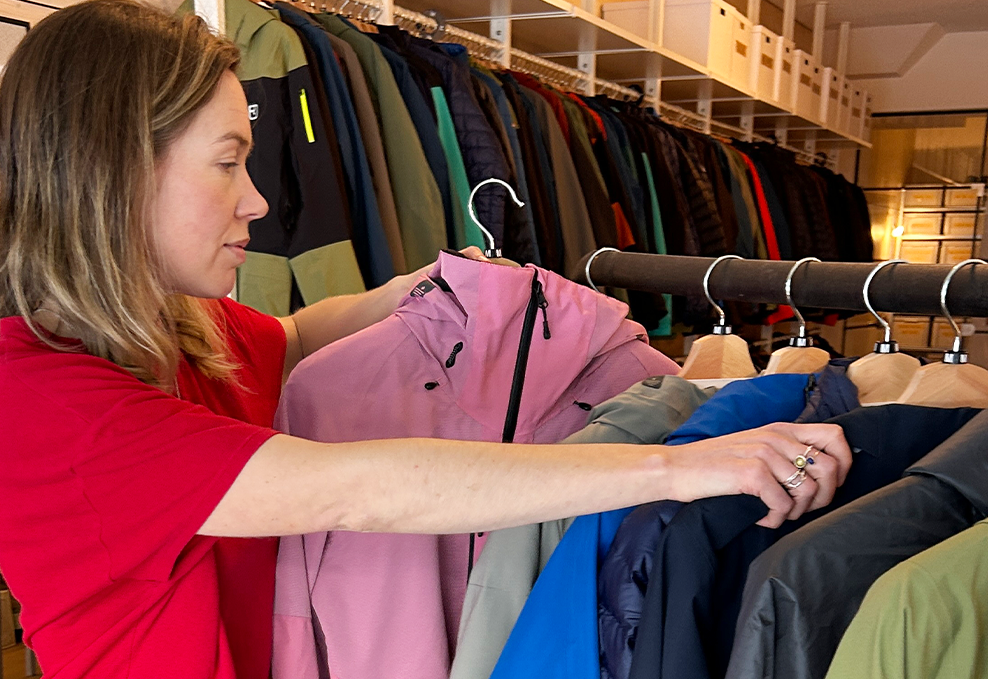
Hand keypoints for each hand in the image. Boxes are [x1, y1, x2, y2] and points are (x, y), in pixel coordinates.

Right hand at [660, 423, 851, 528]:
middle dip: (823, 498)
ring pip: (810, 491)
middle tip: (798, 508)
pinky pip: (783, 505)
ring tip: (774, 514)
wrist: (675, 468)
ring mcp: (764, 454)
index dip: (844, 465)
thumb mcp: (753, 447)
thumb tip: (818, 475)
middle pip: (831, 469)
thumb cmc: (713, 464)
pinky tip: (759, 518)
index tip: (828, 485)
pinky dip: (774, 519)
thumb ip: (783, 452)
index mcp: (780, 429)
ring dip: (796, 512)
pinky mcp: (751, 473)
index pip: (835, 438)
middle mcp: (776, 438)